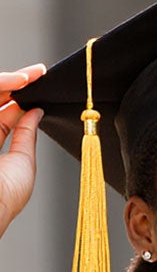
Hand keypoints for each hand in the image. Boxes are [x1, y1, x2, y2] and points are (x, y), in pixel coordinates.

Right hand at [0, 67, 45, 239]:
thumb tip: (36, 112)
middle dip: (13, 83)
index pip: (1, 114)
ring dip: (5, 82)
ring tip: (28, 77)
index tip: (38, 83)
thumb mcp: (22, 163)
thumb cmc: (4, 198)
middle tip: (37, 73)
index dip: (18, 97)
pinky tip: (15, 83)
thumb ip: (26, 135)